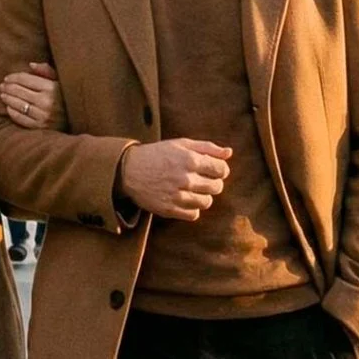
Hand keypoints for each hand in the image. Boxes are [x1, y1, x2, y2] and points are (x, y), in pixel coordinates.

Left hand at [0, 62, 62, 129]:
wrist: (77, 120)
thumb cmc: (66, 97)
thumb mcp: (60, 81)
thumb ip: (47, 71)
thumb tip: (31, 65)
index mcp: (51, 87)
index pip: (25, 79)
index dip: (13, 77)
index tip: (7, 78)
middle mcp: (46, 101)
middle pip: (19, 91)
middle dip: (7, 87)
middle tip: (1, 86)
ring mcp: (43, 116)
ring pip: (18, 105)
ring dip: (7, 99)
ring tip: (2, 95)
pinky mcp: (40, 128)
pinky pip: (21, 118)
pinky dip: (12, 112)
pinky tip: (9, 107)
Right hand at [115, 138, 232, 220]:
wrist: (129, 170)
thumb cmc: (158, 154)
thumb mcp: (181, 144)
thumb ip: (207, 147)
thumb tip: (229, 152)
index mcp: (190, 160)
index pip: (222, 170)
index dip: (221, 170)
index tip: (214, 170)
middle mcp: (186, 179)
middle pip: (217, 187)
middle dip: (213, 183)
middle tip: (201, 179)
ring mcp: (178, 196)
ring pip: (206, 202)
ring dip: (203, 196)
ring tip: (192, 189)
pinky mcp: (170, 209)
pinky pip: (194, 214)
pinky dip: (192, 208)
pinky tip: (184, 199)